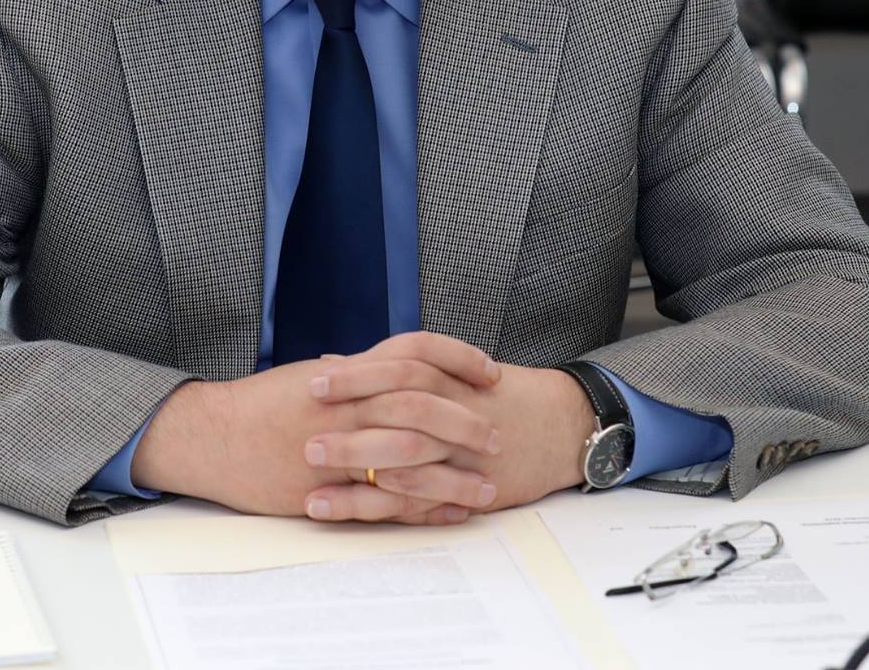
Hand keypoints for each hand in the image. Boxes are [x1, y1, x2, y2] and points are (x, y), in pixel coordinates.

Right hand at [130, 342, 500, 523]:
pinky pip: (384, 501)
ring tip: (489, 488)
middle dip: (467, 422)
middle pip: (423, 406)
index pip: (416, 352)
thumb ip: (353, 375)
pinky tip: (448, 514)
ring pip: (411, 459)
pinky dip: (422, 508)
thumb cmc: (258, 405)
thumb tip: (382, 369)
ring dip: (456, 475)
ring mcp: (336, 448)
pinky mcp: (324, 488)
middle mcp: (346, 406)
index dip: (459, 358)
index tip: (490, 371)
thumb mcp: (310, 378)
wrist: (209, 436)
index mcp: (348, 374)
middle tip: (497, 435)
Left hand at [302, 335, 592, 522]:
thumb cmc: (498, 395)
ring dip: (354, 461)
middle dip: (350, 417)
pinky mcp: (464, 487)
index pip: (399, 366)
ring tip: (311, 467)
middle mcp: (454, 409)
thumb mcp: (450, 371)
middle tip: (306, 426)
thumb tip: (333, 361)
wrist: (561, 423)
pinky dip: (371, 503)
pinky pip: (413, 499)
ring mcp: (462, 451)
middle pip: (398, 407)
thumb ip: (394, 367)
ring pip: (404, 455)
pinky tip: (335, 506)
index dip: (357, 374)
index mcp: (448, 376)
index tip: (314, 380)